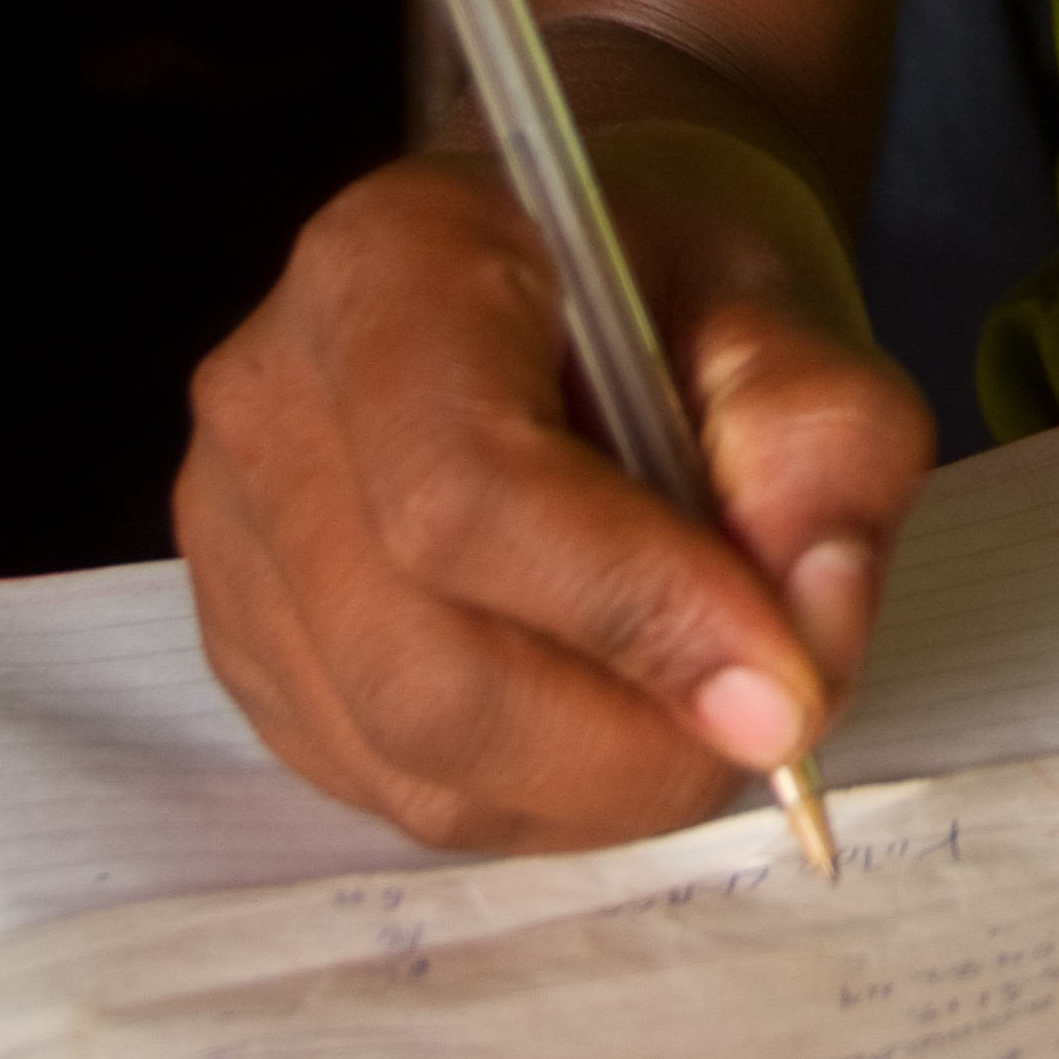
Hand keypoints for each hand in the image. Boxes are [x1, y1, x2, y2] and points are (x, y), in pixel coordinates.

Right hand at [176, 126, 932, 854]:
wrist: (581, 283)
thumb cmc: (671, 290)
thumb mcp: (790, 316)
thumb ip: (822, 450)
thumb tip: (806, 644)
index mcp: (389, 267)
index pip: (464, 493)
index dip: (631, 611)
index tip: (785, 684)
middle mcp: (273, 406)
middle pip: (422, 666)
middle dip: (628, 737)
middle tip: (775, 716)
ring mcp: (236, 542)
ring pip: (410, 759)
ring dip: (597, 777)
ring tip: (701, 692)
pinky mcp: (246, 651)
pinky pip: (393, 791)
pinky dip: (538, 790)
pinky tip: (608, 700)